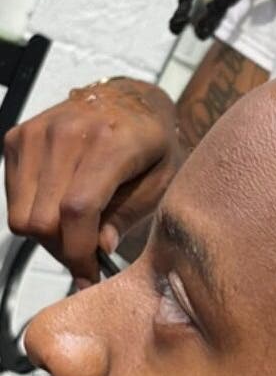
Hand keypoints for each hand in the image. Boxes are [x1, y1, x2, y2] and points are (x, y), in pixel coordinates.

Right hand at [3, 78, 183, 285]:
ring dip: (48, 236)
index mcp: (111, 142)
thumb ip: (130, 213)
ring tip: (78, 232)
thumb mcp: (162, 180)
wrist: (130, 100)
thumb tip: (100, 248)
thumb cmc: (153, 144)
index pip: (77, 209)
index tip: (90, 276)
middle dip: (65, 250)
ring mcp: (36, 133)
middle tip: (88, 255)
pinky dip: (35, 214)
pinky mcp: (16, 138)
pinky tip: (61, 209)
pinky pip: (12, 199)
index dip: (79, 252)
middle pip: (43, 220)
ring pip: (22, 215)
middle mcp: (67, 133)